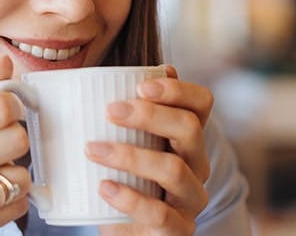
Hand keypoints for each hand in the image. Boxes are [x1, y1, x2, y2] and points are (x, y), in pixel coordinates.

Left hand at [87, 66, 212, 235]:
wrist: (126, 232)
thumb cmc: (125, 179)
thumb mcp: (126, 143)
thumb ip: (124, 113)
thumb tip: (110, 75)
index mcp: (187, 138)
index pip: (202, 103)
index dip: (177, 90)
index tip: (140, 85)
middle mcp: (197, 165)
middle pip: (191, 129)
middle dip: (150, 115)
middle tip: (110, 111)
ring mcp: (190, 199)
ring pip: (175, 170)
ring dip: (130, 155)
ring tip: (93, 149)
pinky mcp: (177, 230)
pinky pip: (161, 214)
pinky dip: (130, 198)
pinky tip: (104, 187)